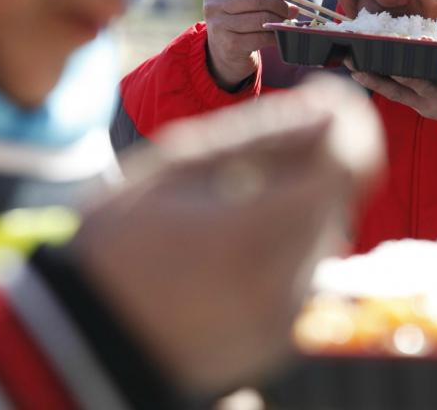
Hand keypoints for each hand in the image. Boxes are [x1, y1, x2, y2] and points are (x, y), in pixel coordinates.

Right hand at [71, 75, 383, 393]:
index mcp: (253, 232)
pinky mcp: (281, 333)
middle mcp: (285, 281)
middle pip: (337, 194)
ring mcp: (286, 315)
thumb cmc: (117, 243)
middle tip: (256, 144)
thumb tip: (327, 107)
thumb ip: (259, 135)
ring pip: (323, 228)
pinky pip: (303, 267)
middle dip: (313, 156)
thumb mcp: (175, 167)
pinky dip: (282, 238)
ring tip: (227, 199)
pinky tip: (229, 237)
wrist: (86, 340)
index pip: (347, 165)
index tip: (324, 97)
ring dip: (295, 198)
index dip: (349, 122)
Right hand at [204, 0, 297, 89]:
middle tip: (291, 10)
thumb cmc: (238, 19)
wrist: (225, 52)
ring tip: (287, 22)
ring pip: (260, 19)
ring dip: (279, 20)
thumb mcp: (246, 0)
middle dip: (278, 4)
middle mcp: (213, 7)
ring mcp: (219, 27)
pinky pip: (260, 38)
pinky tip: (280, 35)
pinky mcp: (230, 45)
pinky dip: (274, 36)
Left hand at [347, 27, 436, 129]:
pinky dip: (380, 81)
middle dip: (372, 77)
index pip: (419, 83)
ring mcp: (420, 105)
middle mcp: (427, 104)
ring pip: (391, 92)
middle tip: (351, 63)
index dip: (404, 71)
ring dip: (371, 79)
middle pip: (395, 90)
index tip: (386, 57)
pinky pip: (395, 92)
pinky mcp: (417, 102)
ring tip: (349, 64)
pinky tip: (365, 69)